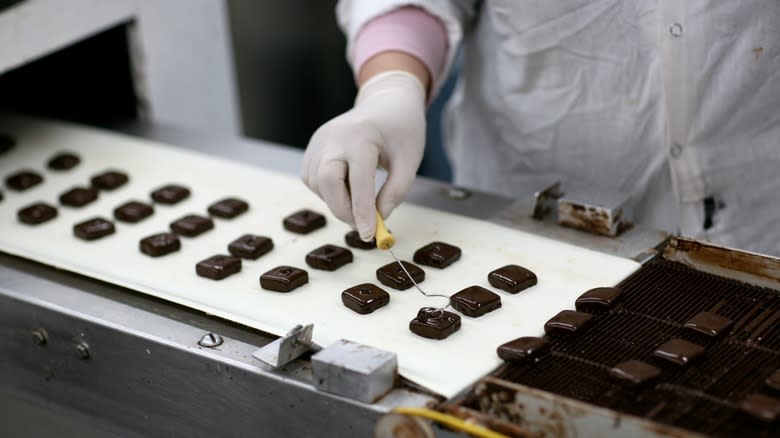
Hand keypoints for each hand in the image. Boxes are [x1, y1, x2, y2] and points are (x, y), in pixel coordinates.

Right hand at [302, 70, 425, 239]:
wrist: (385, 103)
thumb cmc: (401, 130)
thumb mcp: (410, 160)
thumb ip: (396, 191)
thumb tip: (379, 218)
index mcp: (362, 134)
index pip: (358, 180)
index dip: (362, 211)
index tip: (368, 234)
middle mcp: (334, 136)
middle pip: (328, 182)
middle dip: (343, 210)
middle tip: (363, 225)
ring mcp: (319, 141)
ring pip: (318, 184)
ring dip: (337, 202)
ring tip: (361, 201)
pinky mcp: (312, 149)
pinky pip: (313, 180)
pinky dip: (328, 193)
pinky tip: (347, 187)